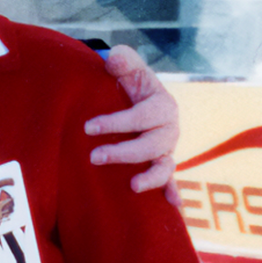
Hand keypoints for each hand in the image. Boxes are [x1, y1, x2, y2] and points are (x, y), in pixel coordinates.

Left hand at [84, 45, 178, 198]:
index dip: (116, 122)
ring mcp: (167, 149)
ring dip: (151, 177)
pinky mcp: (161, 163)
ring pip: (164, 166)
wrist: (135, 98)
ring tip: (133, 185)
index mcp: (163, 105)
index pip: (141, 116)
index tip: (88, 127)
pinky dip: (173, 191)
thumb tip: (113, 58)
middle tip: (94, 157)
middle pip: (151, 145)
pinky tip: (173, 204)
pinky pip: (170, 180)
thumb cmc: (128, 83)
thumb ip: (122, 61)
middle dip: (123, 152)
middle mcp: (169, 129)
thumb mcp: (127, 69)